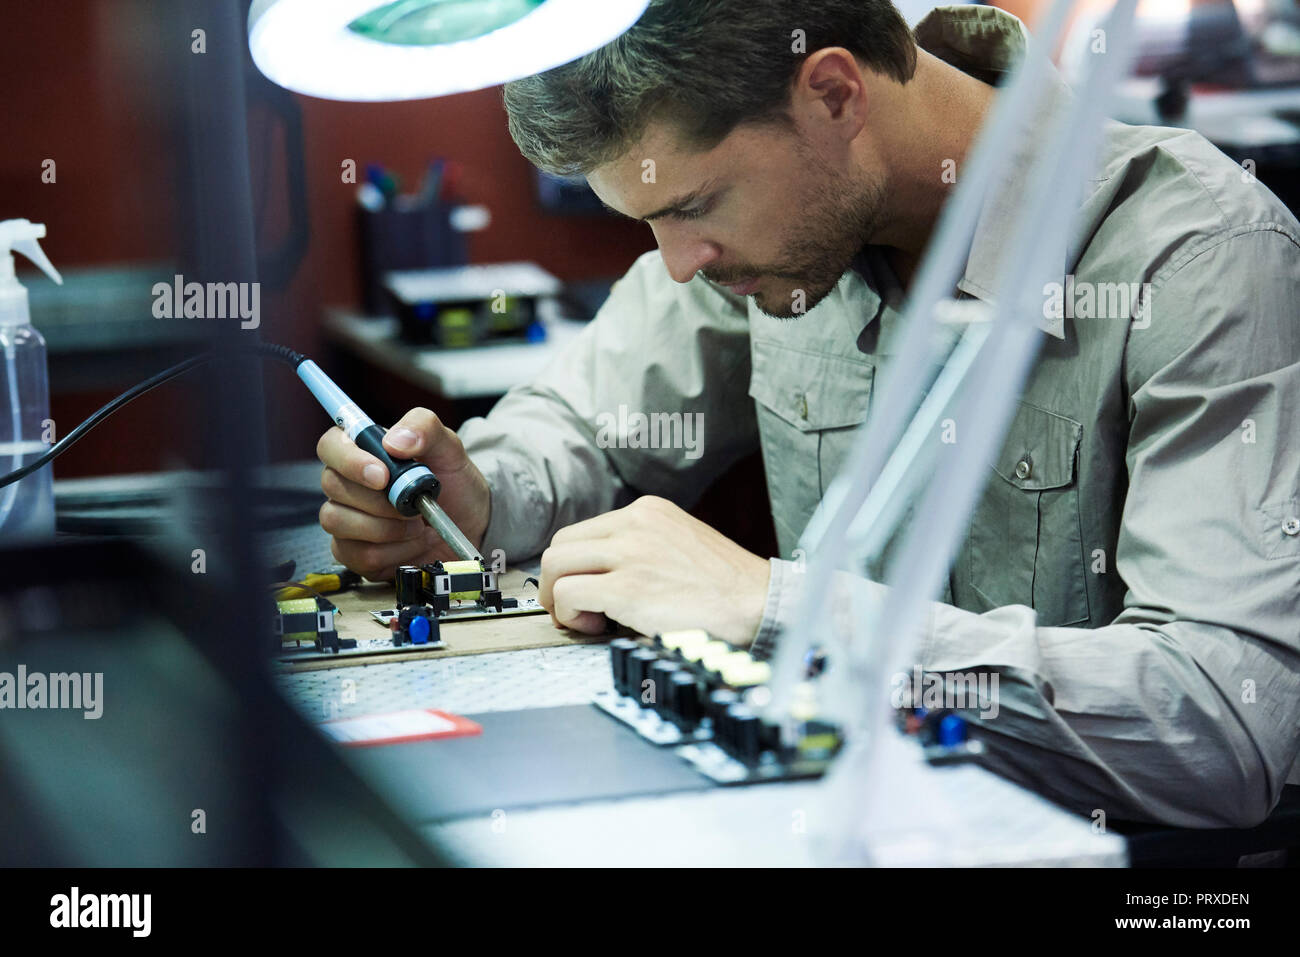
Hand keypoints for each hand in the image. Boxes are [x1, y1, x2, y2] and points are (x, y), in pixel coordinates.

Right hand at [316, 407, 490, 580]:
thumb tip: (395, 440)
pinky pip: (358, 555)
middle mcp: (348, 483)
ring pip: (337, 521)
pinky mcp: (354, 552)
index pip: (331, 445)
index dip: (349, 460)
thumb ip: (424, 428)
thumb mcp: (449, 448)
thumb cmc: (453, 483)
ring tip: (416, 525)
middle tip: (411, 505)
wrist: (471, 524)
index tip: (382, 475)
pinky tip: (412, 543)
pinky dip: (393, 552)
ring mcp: (347, 519)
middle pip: (332, 485)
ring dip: (385, 528)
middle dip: (378, 500)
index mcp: (364, 451)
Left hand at [538, 495, 771, 645]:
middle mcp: (635, 524)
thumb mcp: (680, 544)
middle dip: (557, 581)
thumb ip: (641, 548)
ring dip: (558, 598)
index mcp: (647, 512)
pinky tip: (595, 626)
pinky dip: (570, 615)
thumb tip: (599, 575)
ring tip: (584, 619)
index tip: (588, 590)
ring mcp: (630, 553)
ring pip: (555, 566)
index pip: (584, 532)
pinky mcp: (627, 587)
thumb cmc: (726, 588)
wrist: (759, 605)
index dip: (575, 566)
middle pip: (561, 545)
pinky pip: (569, 594)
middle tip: (576, 609)